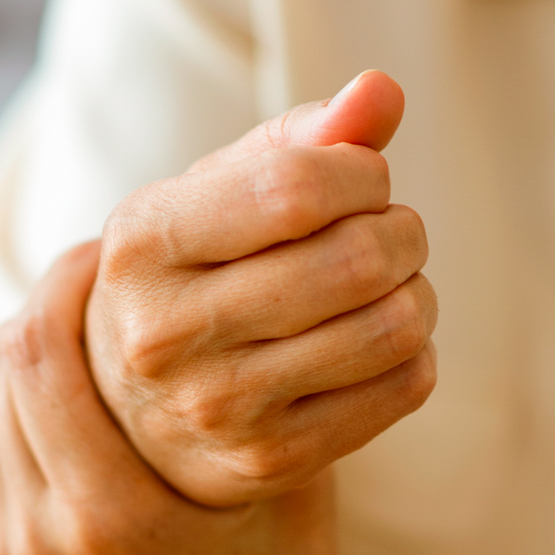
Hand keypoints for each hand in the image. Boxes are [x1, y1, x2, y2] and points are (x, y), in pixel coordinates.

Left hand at [0, 241, 509, 554]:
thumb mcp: (288, 479)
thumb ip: (247, 380)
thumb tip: (234, 260)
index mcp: (110, 519)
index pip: (37, 353)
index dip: (66, 279)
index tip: (112, 243)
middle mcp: (43, 542)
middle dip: (40, 303)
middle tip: (95, 267)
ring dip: (22, 350)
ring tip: (79, 315)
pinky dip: (14, 405)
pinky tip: (67, 382)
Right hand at [85, 71, 437, 506]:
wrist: (138, 410)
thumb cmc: (198, 272)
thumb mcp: (219, 194)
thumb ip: (301, 137)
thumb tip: (382, 93)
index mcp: (142, 246)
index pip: (296, 189)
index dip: (360, 174)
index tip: (360, 182)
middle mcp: (163, 335)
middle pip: (356, 260)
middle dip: (401, 232)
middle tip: (388, 235)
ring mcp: (216, 408)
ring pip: (391, 327)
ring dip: (416, 292)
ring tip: (387, 287)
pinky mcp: (269, 461)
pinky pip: (402, 387)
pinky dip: (413, 354)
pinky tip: (376, 343)